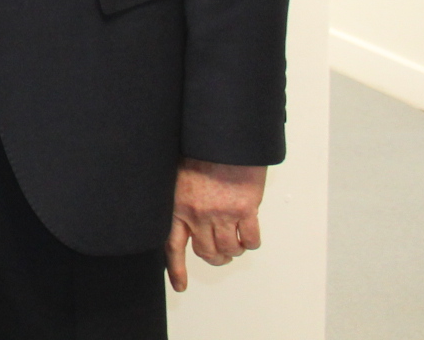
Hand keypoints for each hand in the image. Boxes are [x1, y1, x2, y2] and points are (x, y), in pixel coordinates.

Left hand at [167, 159, 265, 289]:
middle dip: (215, 257)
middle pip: (207, 252)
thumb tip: (183, 216)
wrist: (222, 137)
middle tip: (221, 253)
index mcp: (178, 206)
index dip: (176, 269)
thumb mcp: (178, 175)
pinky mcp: (245, 209)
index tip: (180, 286)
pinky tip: (249, 232)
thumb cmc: (199, 150)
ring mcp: (222, 213)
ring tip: (235, 241)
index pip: (172, 246)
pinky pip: (250, 240)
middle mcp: (198, 214)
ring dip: (233, 250)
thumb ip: (180, 198)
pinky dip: (251, 241)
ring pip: (229, 249)